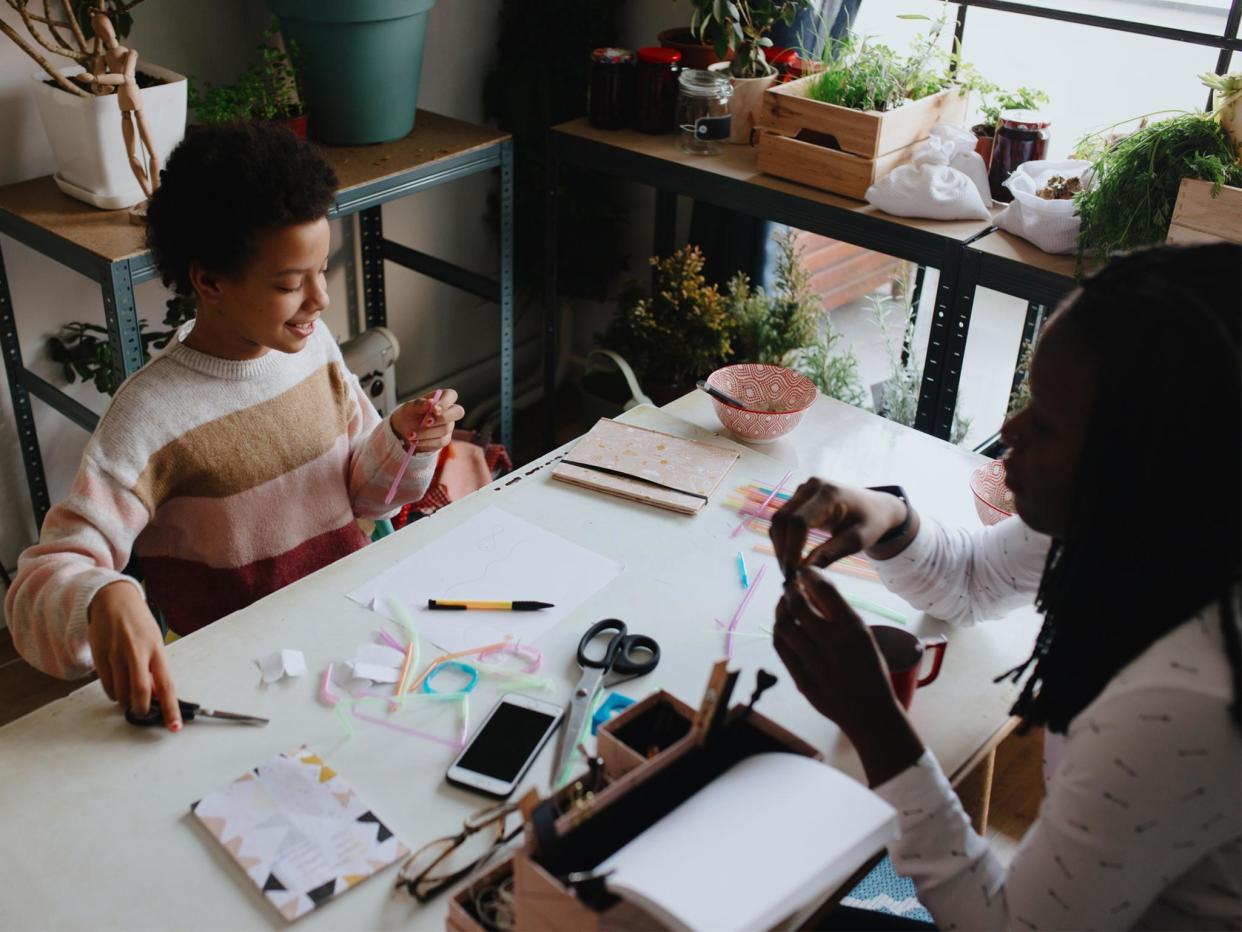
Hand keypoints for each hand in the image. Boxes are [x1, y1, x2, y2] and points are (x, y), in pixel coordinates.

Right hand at [87, 581, 180, 730]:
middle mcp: (137, 652)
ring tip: (130, 697)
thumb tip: (157, 694)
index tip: (174, 726)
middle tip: (143, 712)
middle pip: (140, 692)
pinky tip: (117, 688)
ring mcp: (116, 654)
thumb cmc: (139, 621)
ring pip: (120, 692)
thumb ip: (155, 667)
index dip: (171, 708)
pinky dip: (112, 692)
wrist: (113, 599)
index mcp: (156, 649)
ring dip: (126, 701)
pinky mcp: (99, 655)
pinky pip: (105, 684)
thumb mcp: (154, 641)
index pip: (166, 685)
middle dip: (142, 709)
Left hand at [390, 389, 465, 453]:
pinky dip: (425, 442)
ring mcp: (448, 426)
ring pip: (445, 429)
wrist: (403, 430)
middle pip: (458, 412)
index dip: (445, 402)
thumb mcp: (409, 407)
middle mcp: (448, 412)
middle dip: (442, 418)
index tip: (433, 409)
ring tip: (410, 434)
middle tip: (425, 422)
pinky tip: (414, 441)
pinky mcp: (444, 440)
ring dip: (426, 432)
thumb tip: (430, 402)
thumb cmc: (409, 414)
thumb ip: (419, 404)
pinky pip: (439, 442)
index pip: (451, 395)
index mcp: (441, 398)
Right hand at [769, 479, 914, 578]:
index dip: (792, 548)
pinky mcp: (798, 497)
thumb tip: (804, 570)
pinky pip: (782, 519)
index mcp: (829, 494)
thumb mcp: (858, 541)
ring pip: (778, 519)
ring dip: (779, 545)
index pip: (799, 521)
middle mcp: (811, 486)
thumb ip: (831, 553)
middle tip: (789, 575)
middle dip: (782, 549)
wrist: (875, 507)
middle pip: (782, 518)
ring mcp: (802, 490)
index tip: (793, 572)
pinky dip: (782, 539)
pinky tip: (791, 557)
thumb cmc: (870, 523)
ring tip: (790, 569)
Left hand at [774, 567, 922, 785]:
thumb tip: (812, 589)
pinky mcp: (802, 679)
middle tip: (790, 587)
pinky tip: (782, 627)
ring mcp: (815, 663)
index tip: (805, 572)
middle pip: (798, 605)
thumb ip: (839, 615)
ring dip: (780, 610)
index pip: (824, 589)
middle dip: (790, 590)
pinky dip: (778, 632)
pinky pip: (781, 648)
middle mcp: (833, 643)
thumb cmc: (870, 670)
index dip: (809, 575)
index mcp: (854, 629)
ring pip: (784, 625)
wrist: (871, 713)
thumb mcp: (864, 636)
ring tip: (784, 605)